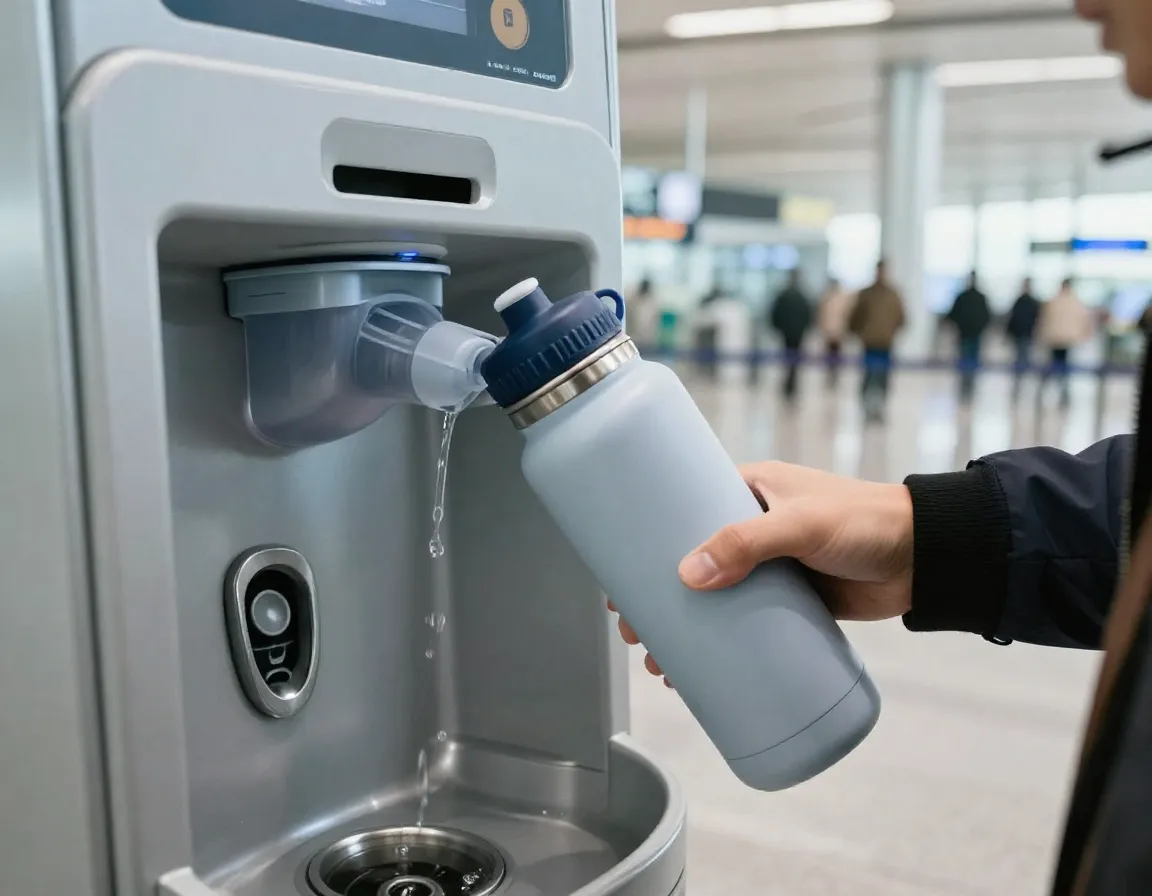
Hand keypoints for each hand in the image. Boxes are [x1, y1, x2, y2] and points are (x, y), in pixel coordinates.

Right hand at [610, 461, 913, 687]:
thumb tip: (689, 573)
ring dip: (684, 630)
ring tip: (662, 664)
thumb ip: (747, 542)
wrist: (927, 557)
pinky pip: (745, 624)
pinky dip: (722, 646)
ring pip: (714, 600)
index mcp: (749, 490)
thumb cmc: (867, 521)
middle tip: (634, 632)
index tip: (621, 579)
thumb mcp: (801, 523)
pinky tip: (701, 671)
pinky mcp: (792, 602)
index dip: (649, 545)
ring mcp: (771, 567)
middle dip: (657, 599)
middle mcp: (753, 527)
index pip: (683, 513)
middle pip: (690, 564)